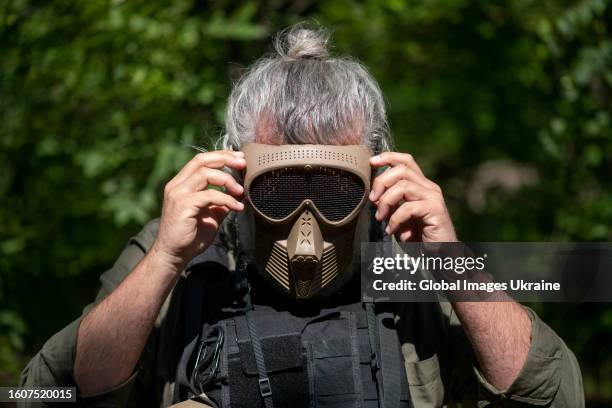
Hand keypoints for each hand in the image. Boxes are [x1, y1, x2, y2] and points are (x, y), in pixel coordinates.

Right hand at [151, 150, 245, 270]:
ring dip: (227, 180)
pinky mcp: (183, 206)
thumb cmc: (191, 236)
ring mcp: (178, 194)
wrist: (174, 255)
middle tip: (243, 163)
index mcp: (181, 184)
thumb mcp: (210, 214)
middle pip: (202, 161)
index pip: (201, 160)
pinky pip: (209, 195)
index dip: (221, 156)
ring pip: (206, 174)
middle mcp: (177, 185)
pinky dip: (227, 199)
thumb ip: (221, 202)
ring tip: (241, 191)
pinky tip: (237, 207)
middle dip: (225, 159)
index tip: (239, 158)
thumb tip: (238, 193)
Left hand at [369, 152, 456, 242]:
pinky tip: (391, 230)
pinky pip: (408, 207)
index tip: (371, 162)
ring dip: (386, 202)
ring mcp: (433, 198)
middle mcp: (429, 187)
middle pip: (402, 170)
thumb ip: (390, 204)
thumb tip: (374, 195)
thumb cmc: (418, 237)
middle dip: (381, 182)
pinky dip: (395, 219)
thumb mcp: (398, 217)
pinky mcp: (436, 210)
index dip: (388, 157)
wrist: (439, 255)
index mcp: (421, 185)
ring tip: (380, 218)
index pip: (406, 161)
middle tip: (372, 200)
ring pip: (403, 186)